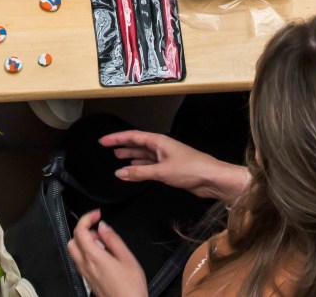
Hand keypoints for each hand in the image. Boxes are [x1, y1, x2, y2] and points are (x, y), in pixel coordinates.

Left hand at [66, 210, 147, 296]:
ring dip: (85, 242)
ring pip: (75, 251)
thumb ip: (113, 239)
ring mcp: (85, 274)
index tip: (97, 214)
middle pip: (73, 240)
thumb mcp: (127, 258)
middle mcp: (85, 265)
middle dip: (84, 230)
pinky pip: (80, 262)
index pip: (80, 231)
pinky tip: (103, 256)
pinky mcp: (88, 280)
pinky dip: (87, 253)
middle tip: (99, 230)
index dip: (87, 218)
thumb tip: (102, 226)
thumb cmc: (131, 288)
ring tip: (104, 244)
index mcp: (94, 257)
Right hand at [101, 130, 248, 201]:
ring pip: (144, 155)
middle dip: (122, 145)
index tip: (103, 141)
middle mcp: (162, 147)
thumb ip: (139, 172)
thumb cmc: (191, 169)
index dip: (117, 138)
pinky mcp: (171, 169)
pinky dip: (141, 168)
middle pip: (138, 144)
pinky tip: (134, 170)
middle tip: (107, 148)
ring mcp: (166, 158)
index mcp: (159, 141)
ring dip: (131, 156)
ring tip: (117, 157)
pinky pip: (150, 166)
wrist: (212, 179)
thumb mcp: (162, 171)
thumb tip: (119, 172)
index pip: (133, 136)